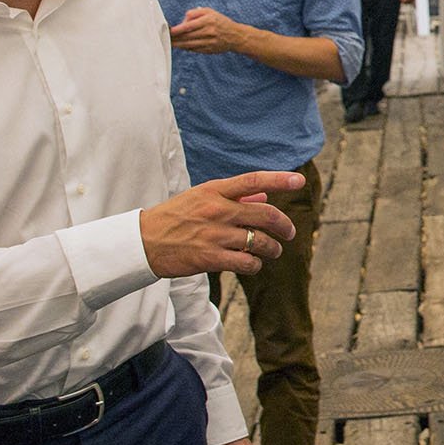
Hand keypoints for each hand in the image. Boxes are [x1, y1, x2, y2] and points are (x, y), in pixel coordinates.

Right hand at [139, 171, 302, 277]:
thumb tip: (264, 197)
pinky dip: (255, 265)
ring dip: (272, 248)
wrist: (145, 241)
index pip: (253, 180)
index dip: (279, 180)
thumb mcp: (202, 197)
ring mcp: (214, 234)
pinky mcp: (209, 258)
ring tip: (274, 251)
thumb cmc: (175, 216)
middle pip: (264, 215)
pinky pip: (245, 262)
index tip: (299, 181)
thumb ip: (235, 196)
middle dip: (283, 225)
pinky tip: (253, 264)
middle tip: (289, 233)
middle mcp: (217, 209)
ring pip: (259, 241)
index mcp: (215, 190)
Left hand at [170, 7, 248, 53]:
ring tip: (171, 43)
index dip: (176, 30)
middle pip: (187, 36)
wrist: (235, 36)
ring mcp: (209, 42)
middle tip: (166, 38)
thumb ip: (195, 13)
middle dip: (175, 38)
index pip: (188, 26)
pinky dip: (186, 48)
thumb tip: (183, 21)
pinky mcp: (208, 50)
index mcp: (208, 20)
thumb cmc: (220, 22)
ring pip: (189, 44)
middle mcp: (208, 31)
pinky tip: (181, 46)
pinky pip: (194, 49)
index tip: (169, 31)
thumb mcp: (210, 12)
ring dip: (178, 44)